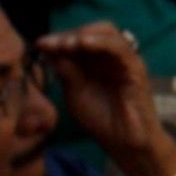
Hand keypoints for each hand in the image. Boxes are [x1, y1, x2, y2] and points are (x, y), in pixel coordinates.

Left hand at [39, 23, 171, 168]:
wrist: (125, 144)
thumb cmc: (102, 121)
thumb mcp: (76, 94)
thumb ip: (66, 73)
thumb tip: (50, 51)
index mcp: (95, 61)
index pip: (78, 39)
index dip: (58, 39)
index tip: (39, 44)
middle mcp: (110, 56)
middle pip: (91, 31)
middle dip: (68, 34)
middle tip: (50, 43)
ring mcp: (124, 59)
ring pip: (106, 32)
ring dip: (83, 34)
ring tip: (65, 44)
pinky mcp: (135, 67)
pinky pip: (119, 48)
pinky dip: (101, 42)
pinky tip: (83, 43)